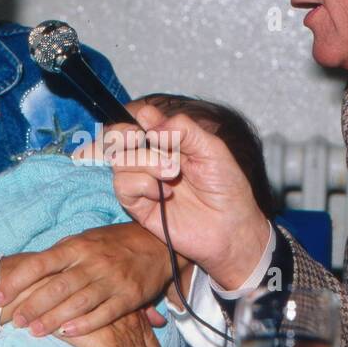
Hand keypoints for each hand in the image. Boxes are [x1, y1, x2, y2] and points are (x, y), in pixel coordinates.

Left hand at [0, 220, 171, 336]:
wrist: (156, 243)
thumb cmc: (111, 244)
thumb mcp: (84, 241)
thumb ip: (59, 256)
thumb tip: (24, 270)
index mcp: (77, 246)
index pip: (40, 263)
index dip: (16, 280)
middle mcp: (93, 262)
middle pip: (56, 286)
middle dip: (32, 305)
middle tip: (13, 319)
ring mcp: (111, 279)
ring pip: (77, 302)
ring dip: (53, 319)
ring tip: (32, 331)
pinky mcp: (129, 297)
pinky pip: (104, 314)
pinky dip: (84, 324)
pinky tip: (67, 333)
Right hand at [104, 102, 271, 289]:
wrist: (230, 228)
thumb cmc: (226, 188)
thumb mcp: (212, 148)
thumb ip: (183, 129)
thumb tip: (148, 122)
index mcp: (168, 140)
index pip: (137, 120)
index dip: (134, 118)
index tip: (146, 123)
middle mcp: (151, 158)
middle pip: (117, 137)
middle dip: (124, 134)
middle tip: (139, 138)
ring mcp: (143, 181)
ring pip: (119, 160)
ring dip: (145, 162)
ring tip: (172, 174)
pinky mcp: (138, 205)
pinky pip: (122, 185)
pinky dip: (141, 184)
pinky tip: (163, 193)